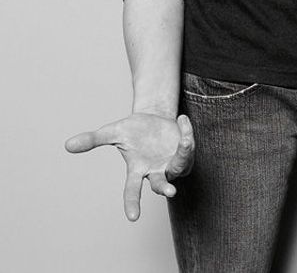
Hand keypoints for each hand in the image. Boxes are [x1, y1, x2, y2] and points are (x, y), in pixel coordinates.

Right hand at [65, 112, 194, 220]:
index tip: (133, 217)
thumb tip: (67, 145)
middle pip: (160, 184)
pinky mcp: (185, 154)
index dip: (132, 202)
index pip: (132, 189)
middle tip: (169, 191)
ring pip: (180, 166)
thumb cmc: (133, 130)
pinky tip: (182, 120)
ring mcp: (171, 164)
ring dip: (183, 153)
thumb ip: (93, 140)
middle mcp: (155, 171)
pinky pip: (189, 148)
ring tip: (185, 138)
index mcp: (137, 169)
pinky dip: (188, 134)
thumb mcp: (113, 132)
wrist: (154, 119)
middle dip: (164, 188)